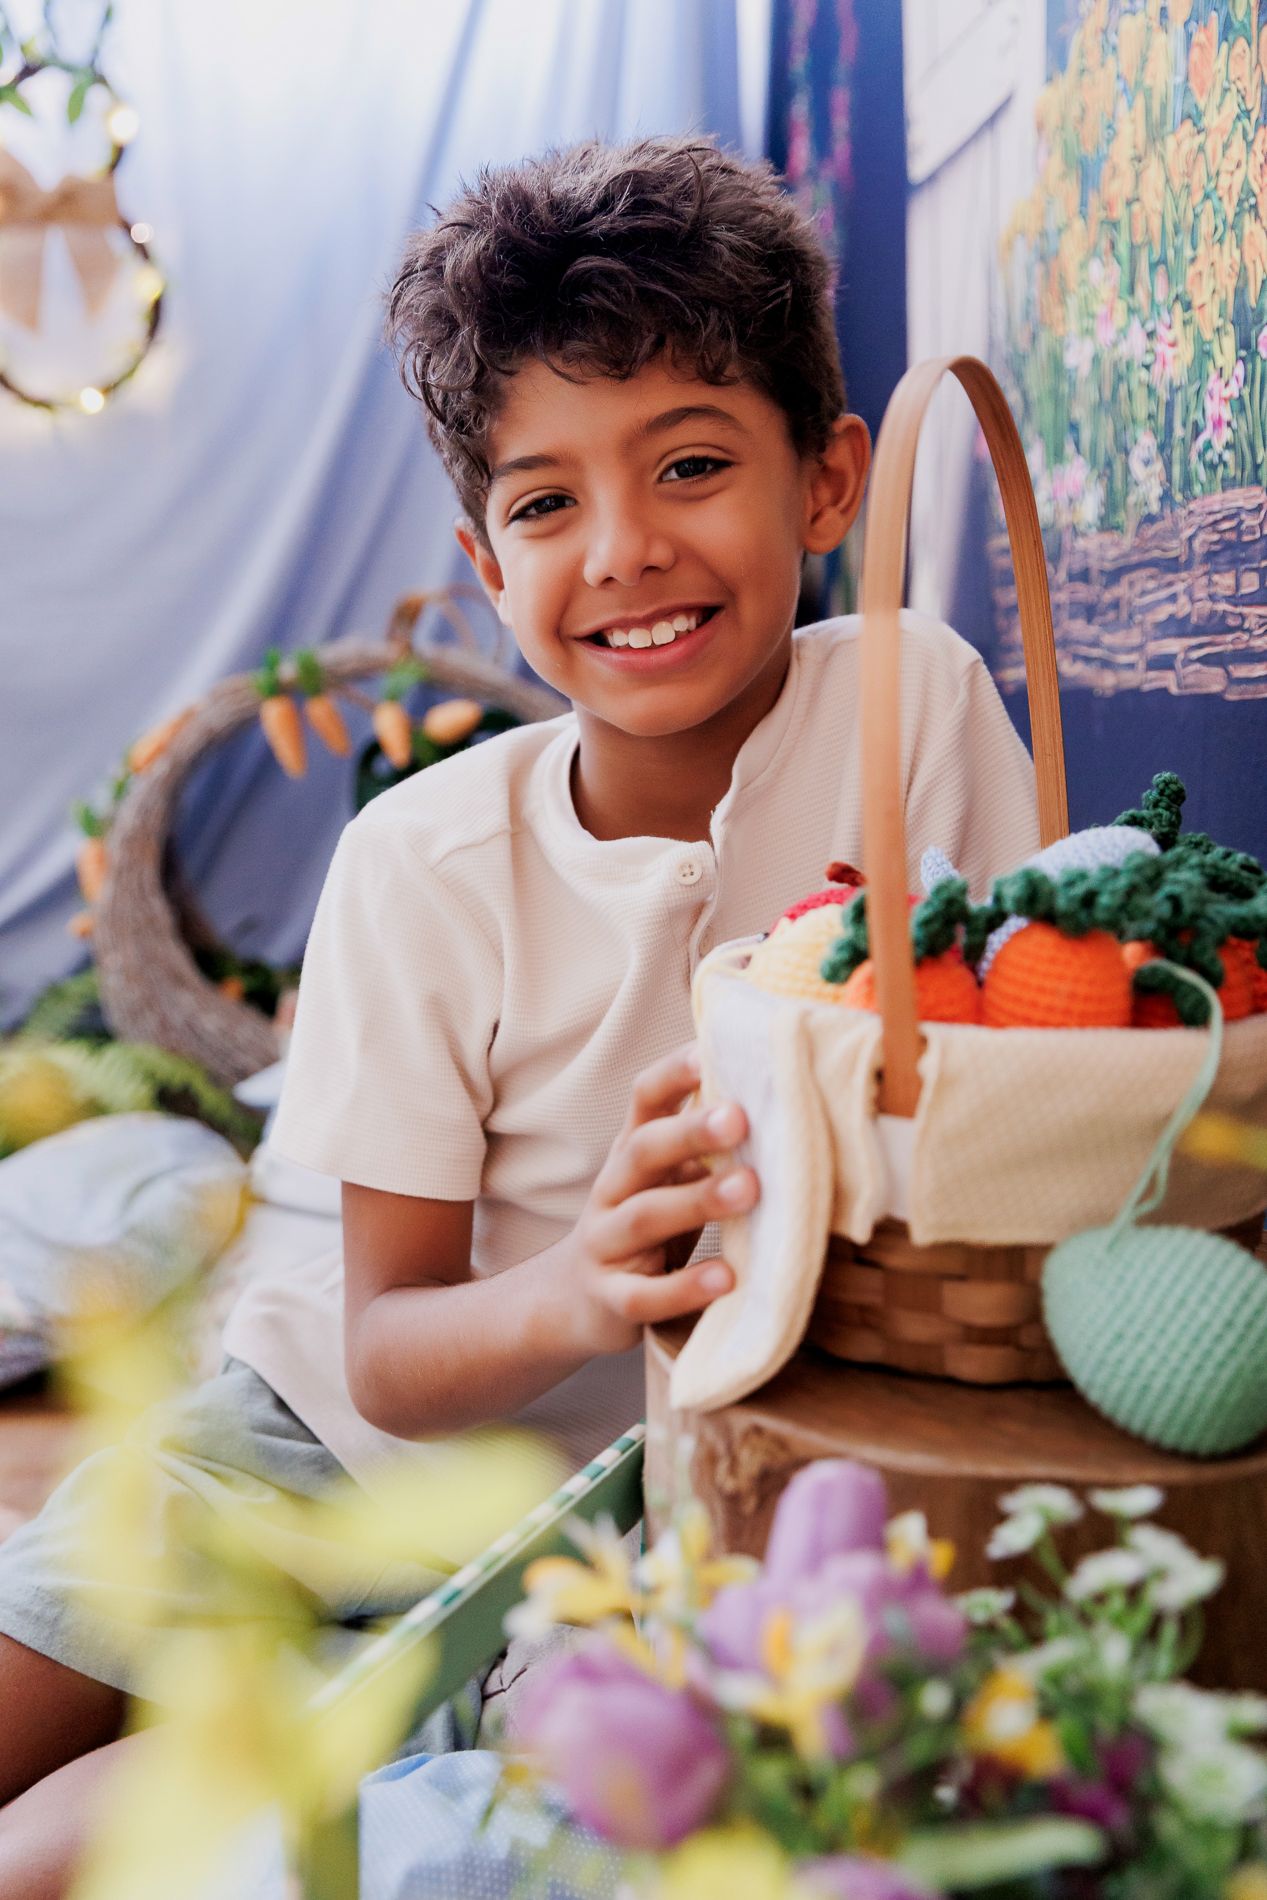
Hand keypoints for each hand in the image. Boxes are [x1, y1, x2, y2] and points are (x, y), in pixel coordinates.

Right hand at [558, 1042, 756, 1354]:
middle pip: (642, 1151)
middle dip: (690, 1132)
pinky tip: (727, 1279)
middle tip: (740, 1118)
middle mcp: (611, 1190)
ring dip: (697, 1201)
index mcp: (631, 1155)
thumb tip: (777, 1106)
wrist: (571, 1301)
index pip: (644, 1101)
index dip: (672, 1075)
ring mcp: (605, 1245)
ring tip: (750, 1190)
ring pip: (644, 1216)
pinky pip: (644, 1295)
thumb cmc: (642, 1226)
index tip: (709, 1052)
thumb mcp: (662, 1181)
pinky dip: (685, 1288)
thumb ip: (701, 1150)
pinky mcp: (610, 1299)